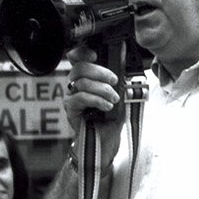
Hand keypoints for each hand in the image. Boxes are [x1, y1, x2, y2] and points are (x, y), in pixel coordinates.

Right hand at [65, 44, 124, 168]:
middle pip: (79, 68)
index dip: (82, 52)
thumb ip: (121, 80)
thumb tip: (126, 62)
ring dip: (102, 89)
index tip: (96, 55)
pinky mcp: (71, 111)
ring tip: (114, 98)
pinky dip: (96, 99)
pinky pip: (80, 98)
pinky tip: (107, 106)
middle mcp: (75, 87)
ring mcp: (72, 99)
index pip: (77, 58)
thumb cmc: (112, 122)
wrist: (105, 146)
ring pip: (81, 82)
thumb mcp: (120, 97)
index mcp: (86, 79)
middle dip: (100, 71)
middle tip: (114, 81)